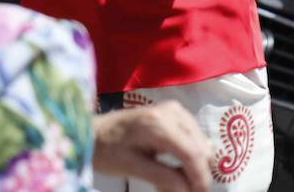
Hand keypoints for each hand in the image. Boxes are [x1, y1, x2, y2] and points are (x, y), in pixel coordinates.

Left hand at [92, 103, 211, 191]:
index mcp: (159, 125)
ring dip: (194, 166)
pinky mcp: (175, 112)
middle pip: (200, 147)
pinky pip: (193, 137)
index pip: (192, 153)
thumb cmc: (106, 149)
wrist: (92, 130)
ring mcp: (175, 110)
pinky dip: (189, 155)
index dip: (200, 177)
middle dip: (197, 173)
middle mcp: (172, 112)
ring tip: (176, 183)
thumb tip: (187, 190)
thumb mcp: (130, 167)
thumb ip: (162, 177)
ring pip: (200, 142)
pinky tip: (176, 168)